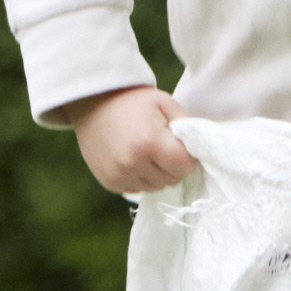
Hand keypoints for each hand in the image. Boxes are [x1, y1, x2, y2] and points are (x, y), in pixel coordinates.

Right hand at [63, 85, 198, 198]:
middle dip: (174, 166)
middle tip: (164, 147)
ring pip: (157, 187)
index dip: (189, 157)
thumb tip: (198, 151)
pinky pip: (139, 189)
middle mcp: (132, 164)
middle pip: (172, 179)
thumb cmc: (133, 101)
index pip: (185, 166)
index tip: (182, 146)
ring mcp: (119, 176)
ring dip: (159, 174)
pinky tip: (135, 159)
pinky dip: (142, 178)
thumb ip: (186, 127)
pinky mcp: (110, 183)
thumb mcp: (165, 103)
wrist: (92, 104)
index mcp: (149, 143)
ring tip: (148, 152)